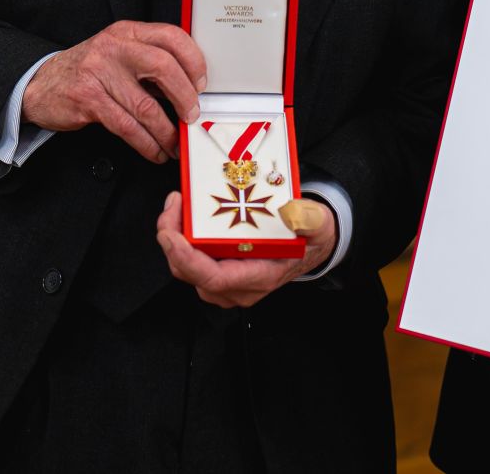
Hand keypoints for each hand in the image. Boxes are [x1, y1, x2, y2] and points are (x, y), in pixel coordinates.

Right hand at [22, 21, 206, 162]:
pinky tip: (154, 151)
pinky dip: (146, 143)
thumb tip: (190, 89)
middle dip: (185, 97)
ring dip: (167, 131)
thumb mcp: (118, 55)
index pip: (171, 36)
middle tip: (192, 116)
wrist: (42, 85)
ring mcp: (99, 72)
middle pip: (163, 67)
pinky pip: (126, 126)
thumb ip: (150, 64)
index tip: (202, 83)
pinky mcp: (88, 99)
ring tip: (175, 143)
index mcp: (127, 33)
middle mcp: (114, 47)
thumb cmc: (89, 72)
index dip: (193, 60)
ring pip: (146, 105)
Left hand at [154, 191, 334, 307]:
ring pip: (186, 269)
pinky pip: (190, 261)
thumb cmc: (310, 238)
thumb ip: (308, 218)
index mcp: (260, 276)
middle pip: (191, 273)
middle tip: (174, 204)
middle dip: (172, 239)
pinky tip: (184, 215)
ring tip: (176, 205)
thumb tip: (292, 211)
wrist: (311, 247)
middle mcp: (239, 286)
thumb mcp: (318, 223)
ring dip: (173, 238)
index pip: (215, 278)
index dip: (187, 259)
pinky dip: (181, 239)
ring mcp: (227, 282)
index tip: (171, 235)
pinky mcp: (220, 271)